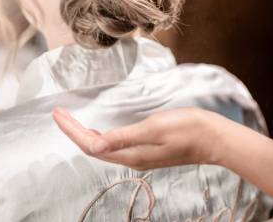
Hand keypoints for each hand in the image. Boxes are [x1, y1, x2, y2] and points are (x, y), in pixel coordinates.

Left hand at [52, 107, 225, 170]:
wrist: (214, 138)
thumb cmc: (187, 129)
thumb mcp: (154, 128)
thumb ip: (123, 137)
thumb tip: (93, 145)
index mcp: (131, 154)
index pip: (91, 145)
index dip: (72, 130)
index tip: (57, 114)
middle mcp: (132, 158)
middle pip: (93, 147)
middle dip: (73, 131)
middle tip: (58, 114)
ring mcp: (140, 155)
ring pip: (103, 147)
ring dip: (85, 133)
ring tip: (71, 120)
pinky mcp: (148, 149)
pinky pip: (115, 145)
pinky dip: (101, 135)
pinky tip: (99, 128)